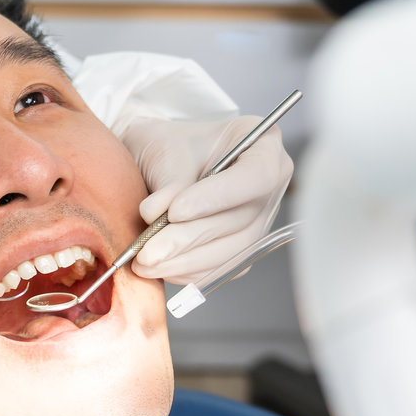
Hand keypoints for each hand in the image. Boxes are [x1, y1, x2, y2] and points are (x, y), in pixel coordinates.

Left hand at [122, 115, 293, 286]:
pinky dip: (187, 270)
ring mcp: (260, 218)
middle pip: (240, 220)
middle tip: (148, 251)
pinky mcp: (242, 247)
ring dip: (185, 261)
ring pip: (230, 250)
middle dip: (189, 238)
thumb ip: (169, 182)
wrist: (156, 161)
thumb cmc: (166, 145)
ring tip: (145, 262)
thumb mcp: (164, 149)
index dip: (218, 197)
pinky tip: (159, 267)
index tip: (175, 211)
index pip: (256, 175)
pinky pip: (220, 267)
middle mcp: (270, 184)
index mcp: (262, 145)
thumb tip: (157, 215)